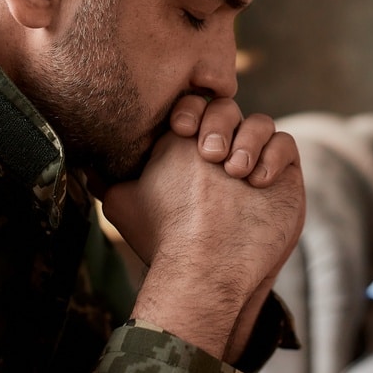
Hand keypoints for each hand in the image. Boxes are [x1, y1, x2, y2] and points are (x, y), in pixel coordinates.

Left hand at [99, 128, 304, 357]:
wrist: (206, 267)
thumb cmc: (165, 234)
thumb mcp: (125, 201)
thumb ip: (107, 177)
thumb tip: (88, 162)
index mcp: (189, 149)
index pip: (195, 105)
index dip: (190, 107)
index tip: (179, 128)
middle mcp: (222, 151)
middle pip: (227, 106)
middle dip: (218, 122)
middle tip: (208, 154)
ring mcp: (254, 162)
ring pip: (260, 121)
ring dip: (247, 139)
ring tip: (233, 171)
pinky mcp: (283, 175)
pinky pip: (285, 144)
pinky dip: (272, 155)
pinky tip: (256, 181)